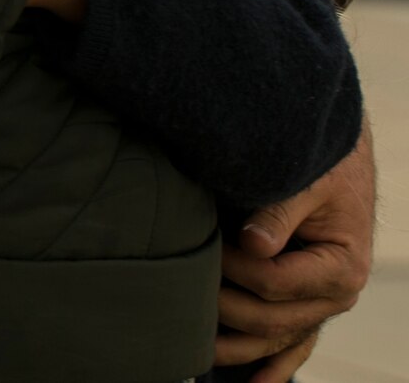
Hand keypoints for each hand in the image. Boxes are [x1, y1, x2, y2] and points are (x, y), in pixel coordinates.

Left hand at [216, 123, 374, 380]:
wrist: (339, 160)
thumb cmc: (323, 164)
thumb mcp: (306, 180)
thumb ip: (279, 211)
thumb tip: (252, 244)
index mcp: (339, 267)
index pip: (273, 283)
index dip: (234, 268)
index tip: (207, 243)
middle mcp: (333, 296)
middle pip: (269, 318)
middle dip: (222, 305)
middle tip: (182, 284)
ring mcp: (319, 306)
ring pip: (274, 339)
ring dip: (235, 348)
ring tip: (192, 347)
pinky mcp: (306, 306)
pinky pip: (291, 345)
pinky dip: (273, 368)